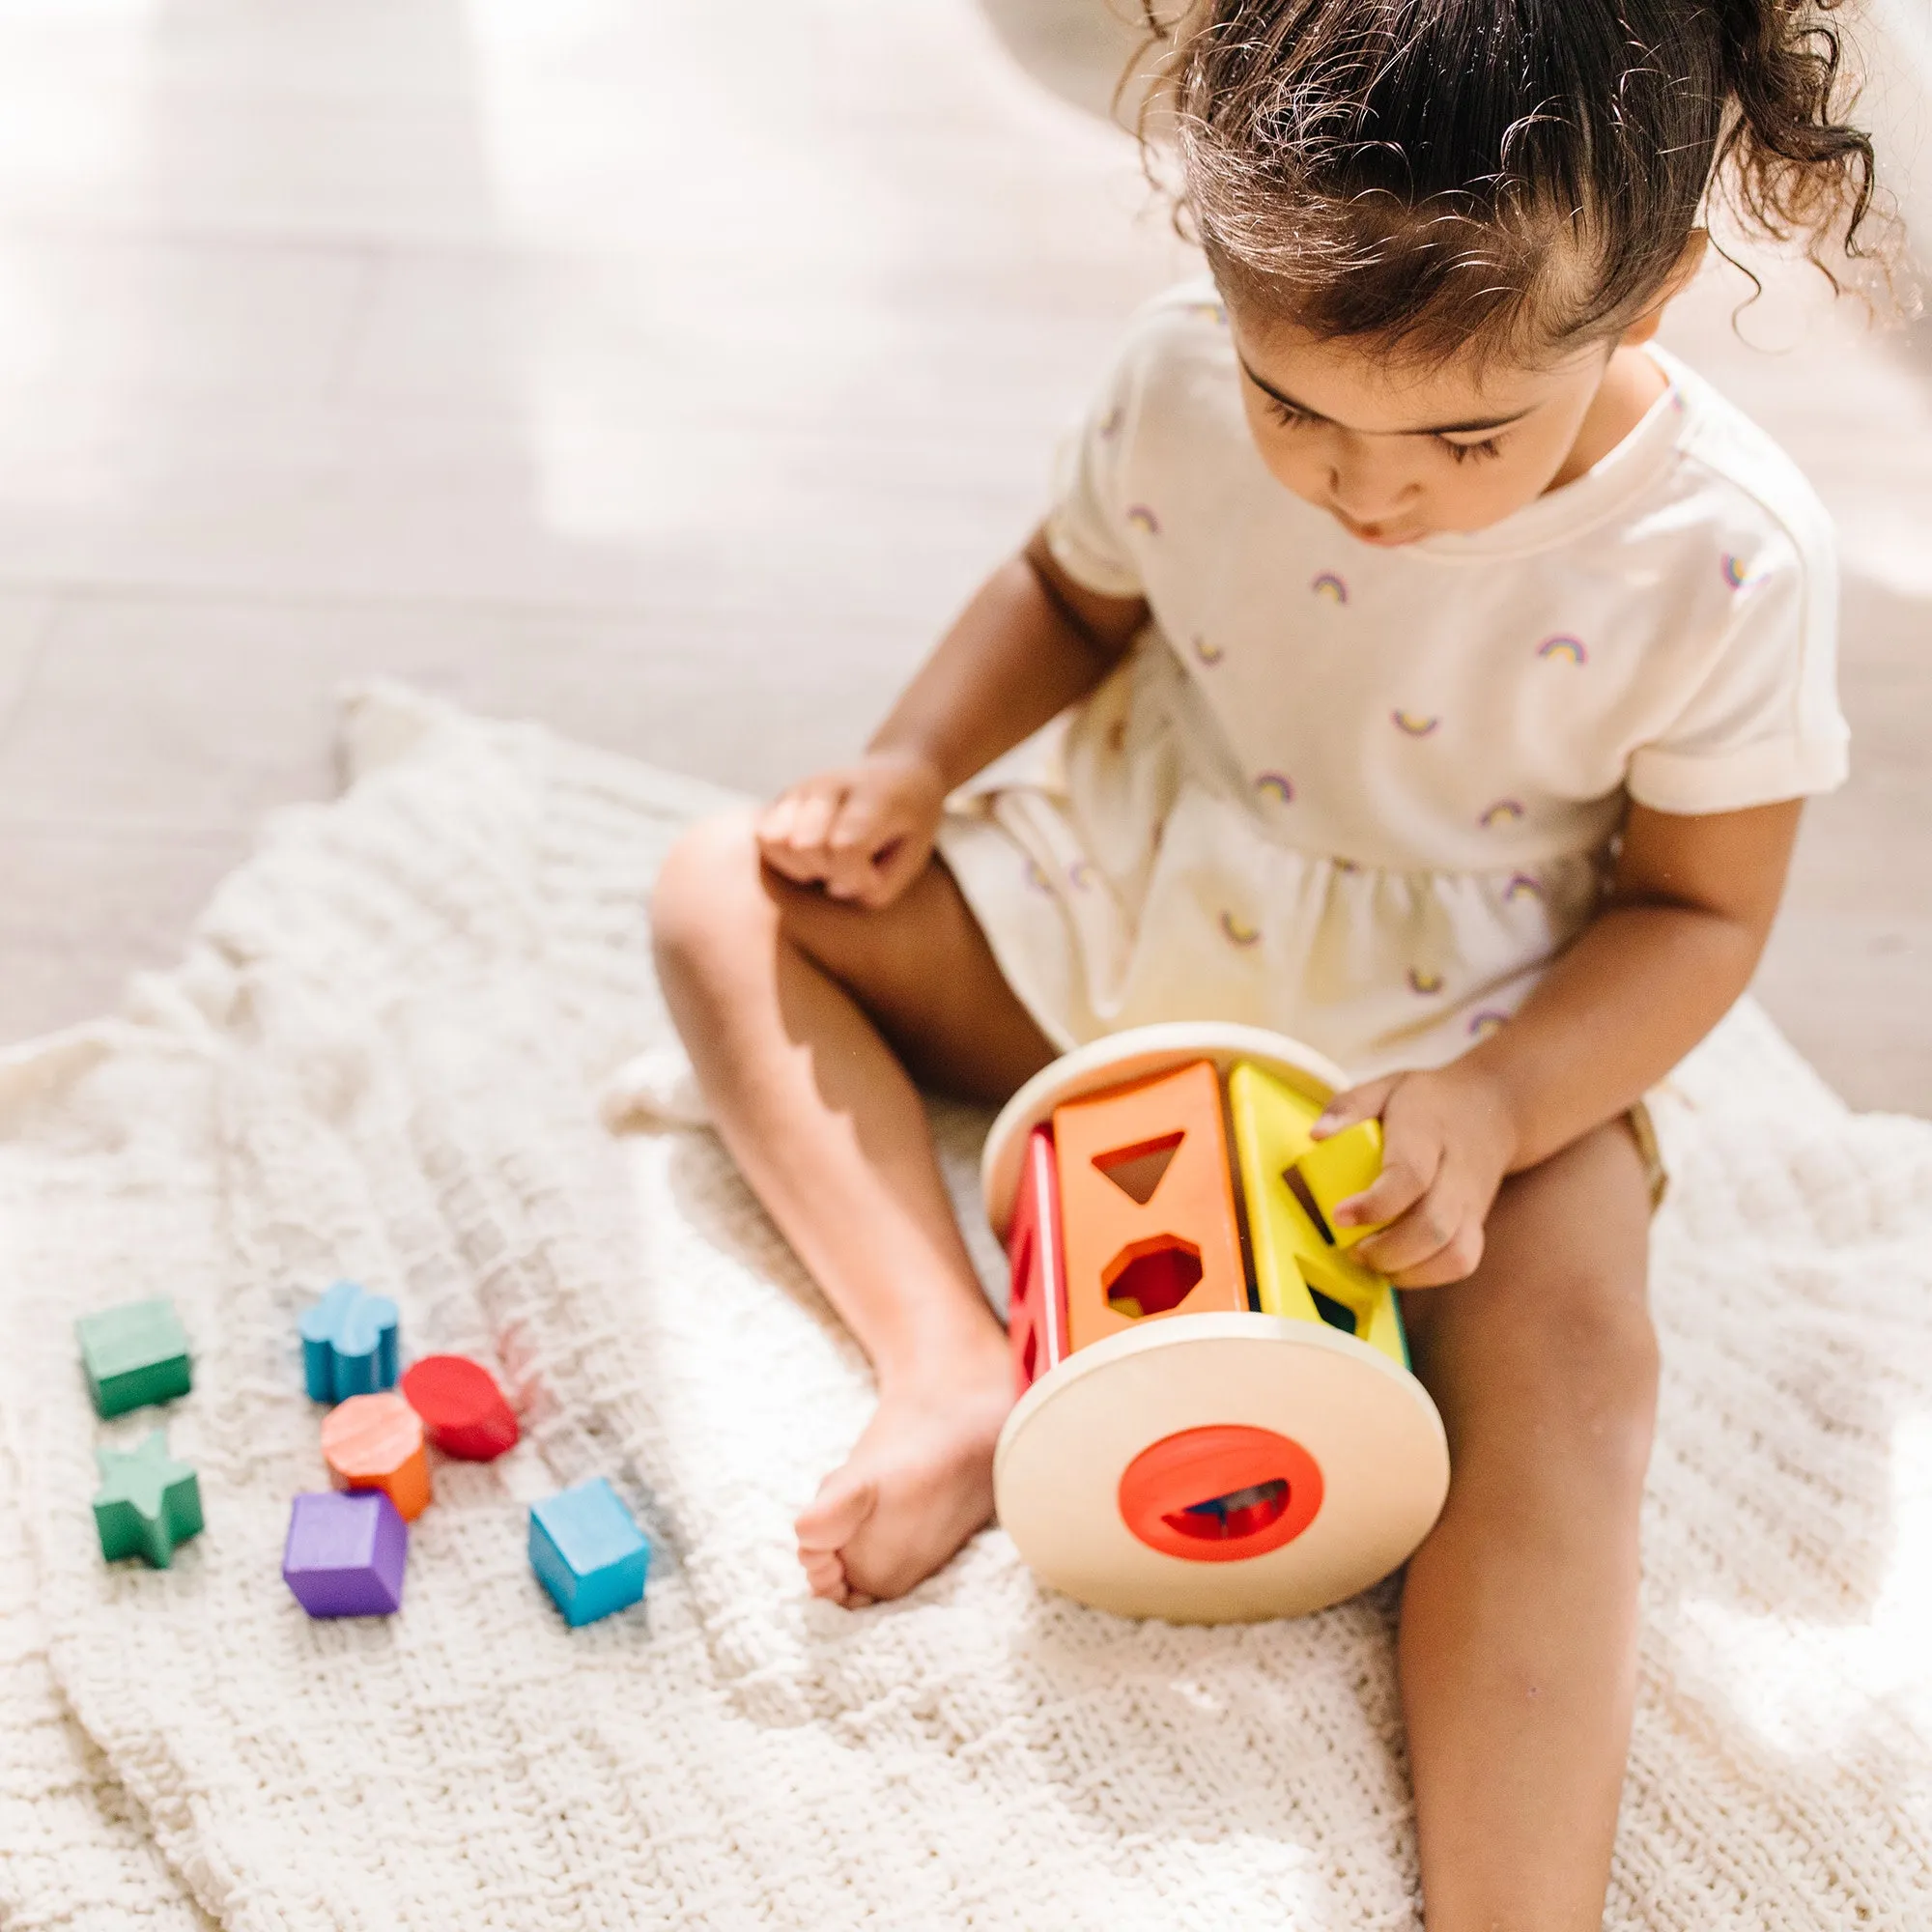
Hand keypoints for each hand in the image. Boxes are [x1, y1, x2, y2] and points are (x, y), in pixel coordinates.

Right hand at [756, 748, 947, 909]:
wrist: (899, 772)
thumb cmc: (910, 821)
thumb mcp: (916, 854)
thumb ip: (883, 884)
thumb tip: (833, 888)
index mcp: (873, 795)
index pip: (845, 846)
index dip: (856, 876)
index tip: (875, 876)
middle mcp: (830, 785)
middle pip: (806, 846)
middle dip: (829, 872)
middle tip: (854, 868)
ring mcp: (801, 788)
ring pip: (776, 841)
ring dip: (802, 866)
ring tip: (830, 861)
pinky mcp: (783, 797)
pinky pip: (764, 838)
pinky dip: (784, 859)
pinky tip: (812, 857)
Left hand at [1310, 1062, 1520, 1287]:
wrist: (1493, 1109)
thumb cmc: (1428, 1102)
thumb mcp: (1385, 1086)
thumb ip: (1349, 1106)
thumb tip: (1316, 1135)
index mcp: (1428, 1133)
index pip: (1409, 1175)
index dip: (1375, 1204)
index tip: (1339, 1216)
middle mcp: (1456, 1172)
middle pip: (1432, 1225)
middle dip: (1386, 1250)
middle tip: (1351, 1249)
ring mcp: (1472, 1202)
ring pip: (1454, 1252)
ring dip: (1407, 1269)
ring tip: (1371, 1261)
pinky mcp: (1477, 1222)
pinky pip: (1463, 1261)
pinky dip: (1428, 1275)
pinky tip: (1397, 1267)